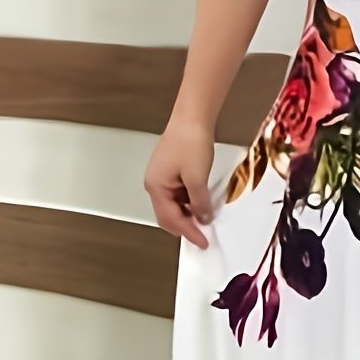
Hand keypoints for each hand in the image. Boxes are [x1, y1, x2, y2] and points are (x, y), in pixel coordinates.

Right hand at [144, 120, 215, 249]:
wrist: (192, 117)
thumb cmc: (190, 140)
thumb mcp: (197, 177)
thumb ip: (200, 202)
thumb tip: (202, 218)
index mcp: (156, 186)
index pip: (171, 218)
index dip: (188, 232)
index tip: (202, 242)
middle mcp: (155, 183)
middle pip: (168, 215)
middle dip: (184, 227)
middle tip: (202, 236)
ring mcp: (162, 177)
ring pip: (174, 205)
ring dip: (188, 214)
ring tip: (205, 220)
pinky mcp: (171, 171)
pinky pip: (179, 194)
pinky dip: (189, 202)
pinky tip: (201, 204)